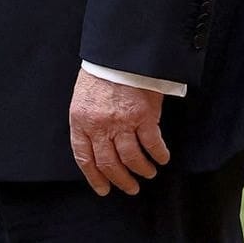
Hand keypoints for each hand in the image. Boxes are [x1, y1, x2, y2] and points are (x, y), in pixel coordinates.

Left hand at [68, 68, 170, 195]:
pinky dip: (159, 155)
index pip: (84, 157)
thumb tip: (97, 147)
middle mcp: (100, 125)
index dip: (94, 177)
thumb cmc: (101, 74)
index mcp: (80, 120)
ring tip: (148, 174)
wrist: (119, 54)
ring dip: (142, 171)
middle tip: (130, 188)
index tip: (104, 189)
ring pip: (132, 159)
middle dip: (121, 180)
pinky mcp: (144, 116)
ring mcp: (122, 122)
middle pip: (109, 163)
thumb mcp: (83, 98)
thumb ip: (87, 122)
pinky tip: (162, 158)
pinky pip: (153, 145)